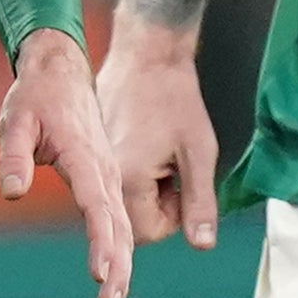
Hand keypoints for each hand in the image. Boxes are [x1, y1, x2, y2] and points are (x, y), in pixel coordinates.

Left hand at [0, 26, 132, 297]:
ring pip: (120, 227)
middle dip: (117, 272)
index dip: (99, 242)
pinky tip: (113, 276)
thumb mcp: (15, 119)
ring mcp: (107, 175)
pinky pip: (114, 219)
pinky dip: (117, 250)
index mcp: (85, 156)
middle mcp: (104, 170)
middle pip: (117, 227)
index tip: (100, 275)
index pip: (97, 206)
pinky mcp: (102, 179)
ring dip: (120, 268)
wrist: (60, 70)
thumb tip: (12, 194)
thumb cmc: (35, 95)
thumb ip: (13, 155)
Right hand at [98, 19, 220, 248]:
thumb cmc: (174, 97)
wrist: (146, 52)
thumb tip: (202, 245)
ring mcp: (96, 160)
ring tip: (161, 151)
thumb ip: (200, 203)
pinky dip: (136, 171)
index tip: (182, 181)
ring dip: (149, 187)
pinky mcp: (94, 148)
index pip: (149, 233)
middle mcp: (103, 175)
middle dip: (160, 203)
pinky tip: (147, 143)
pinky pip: (117, 178)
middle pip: (134, 220)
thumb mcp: (199, 152)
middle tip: (173, 166)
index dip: (174, 215)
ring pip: (126, 199)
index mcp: (126, 180)